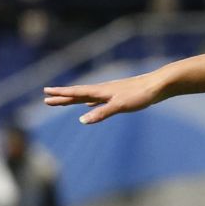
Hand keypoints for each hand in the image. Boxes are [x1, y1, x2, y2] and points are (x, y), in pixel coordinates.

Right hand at [43, 72, 163, 123]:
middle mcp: (103, 90)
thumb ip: (101, 113)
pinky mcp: (119, 96)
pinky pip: (98, 100)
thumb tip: (81, 120)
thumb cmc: (140, 94)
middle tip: (45, 99)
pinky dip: (90, 103)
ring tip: (63, 101)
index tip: (45, 93)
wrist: (159, 85)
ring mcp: (111, 93)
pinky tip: (90, 105)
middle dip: (62, 98)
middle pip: (78, 95)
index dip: (61, 94)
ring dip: (74, 100)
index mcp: (101, 91)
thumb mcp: (120, 105)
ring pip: (87, 97)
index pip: (76, 92)